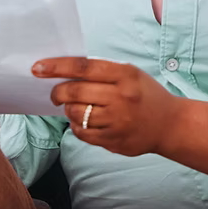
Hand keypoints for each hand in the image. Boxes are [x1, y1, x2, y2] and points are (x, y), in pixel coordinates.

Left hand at [33, 57, 180, 156]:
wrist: (170, 124)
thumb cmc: (144, 93)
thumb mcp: (129, 73)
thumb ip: (101, 71)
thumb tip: (63, 71)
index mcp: (124, 74)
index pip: (82, 68)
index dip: (56, 67)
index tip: (37, 68)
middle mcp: (121, 97)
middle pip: (75, 92)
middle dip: (57, 92)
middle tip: (55, 94)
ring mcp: (118, 121)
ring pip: (76, 114)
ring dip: (68, 110)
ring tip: (74, 107)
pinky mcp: (114, 141)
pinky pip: (82, 133)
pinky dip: (76, 126)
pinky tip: (83, 121)